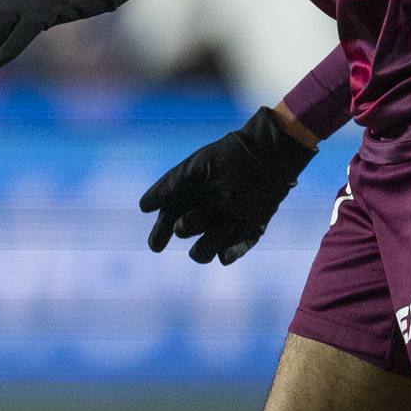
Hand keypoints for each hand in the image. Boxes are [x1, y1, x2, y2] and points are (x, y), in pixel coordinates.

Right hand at [138, 106, 316, 263]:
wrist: (266, 155)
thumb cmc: (227, 157)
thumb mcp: (194, 169)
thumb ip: (169, 186)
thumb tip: (143, 207)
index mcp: (189, 198)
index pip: (169, 220)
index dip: (160, 234)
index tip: (156, 245)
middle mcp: (205, 212)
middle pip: (186, 233)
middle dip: (186, 228)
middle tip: (187, 222)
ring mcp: (227, 222)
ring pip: (208, 248)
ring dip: (207, 245)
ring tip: (218, 231)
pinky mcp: (250, 229)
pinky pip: (237, 249)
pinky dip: (231, 253)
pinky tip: (225, 255)